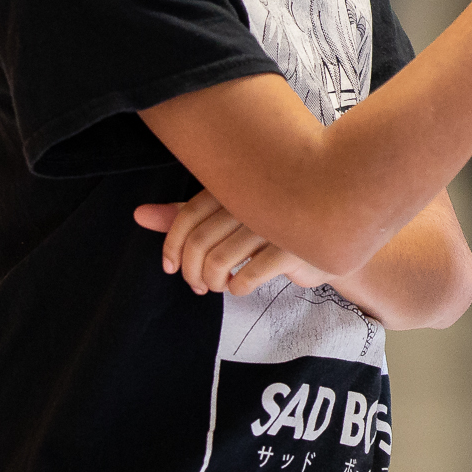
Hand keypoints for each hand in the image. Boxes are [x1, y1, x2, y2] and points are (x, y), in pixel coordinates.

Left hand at [134, 188, 333, 297]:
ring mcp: (276, 221)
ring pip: (219, 262)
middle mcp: (255, 197)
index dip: (172, 246)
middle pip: (199, 242)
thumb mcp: (227, 216)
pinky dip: (236, 288)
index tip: (171, 267)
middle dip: (191, 271)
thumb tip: (138, 215)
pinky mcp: (294, 248)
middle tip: (197, 285)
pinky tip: (241, 286)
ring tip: (218, 285)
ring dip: (211, 282)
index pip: (187, 215)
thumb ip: (185, 215)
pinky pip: (246, 277)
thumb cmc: (273, 225)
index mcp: (237, 184)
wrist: (333, 236)